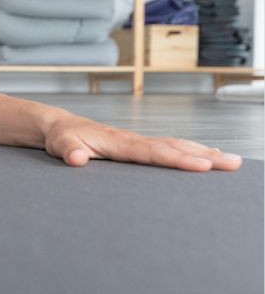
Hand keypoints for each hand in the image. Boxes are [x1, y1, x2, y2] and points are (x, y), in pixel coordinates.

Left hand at [42, 112, 242, 171]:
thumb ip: (68, 150)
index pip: (154, 152)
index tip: (204, 166)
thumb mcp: (61, 145)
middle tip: (234, 165)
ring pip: (176, 145)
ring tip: (232, 162)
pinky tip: (206, 159)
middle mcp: (133, 140)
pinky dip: (190, 152)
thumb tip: (76, 158)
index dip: (178, 160)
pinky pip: (168, 149)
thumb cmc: (61, 137)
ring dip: (203, 152)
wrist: (59, 127)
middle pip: (175, 146)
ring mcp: (137, 142)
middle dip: (205, 155)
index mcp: (119, 142)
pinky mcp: (137, 147)